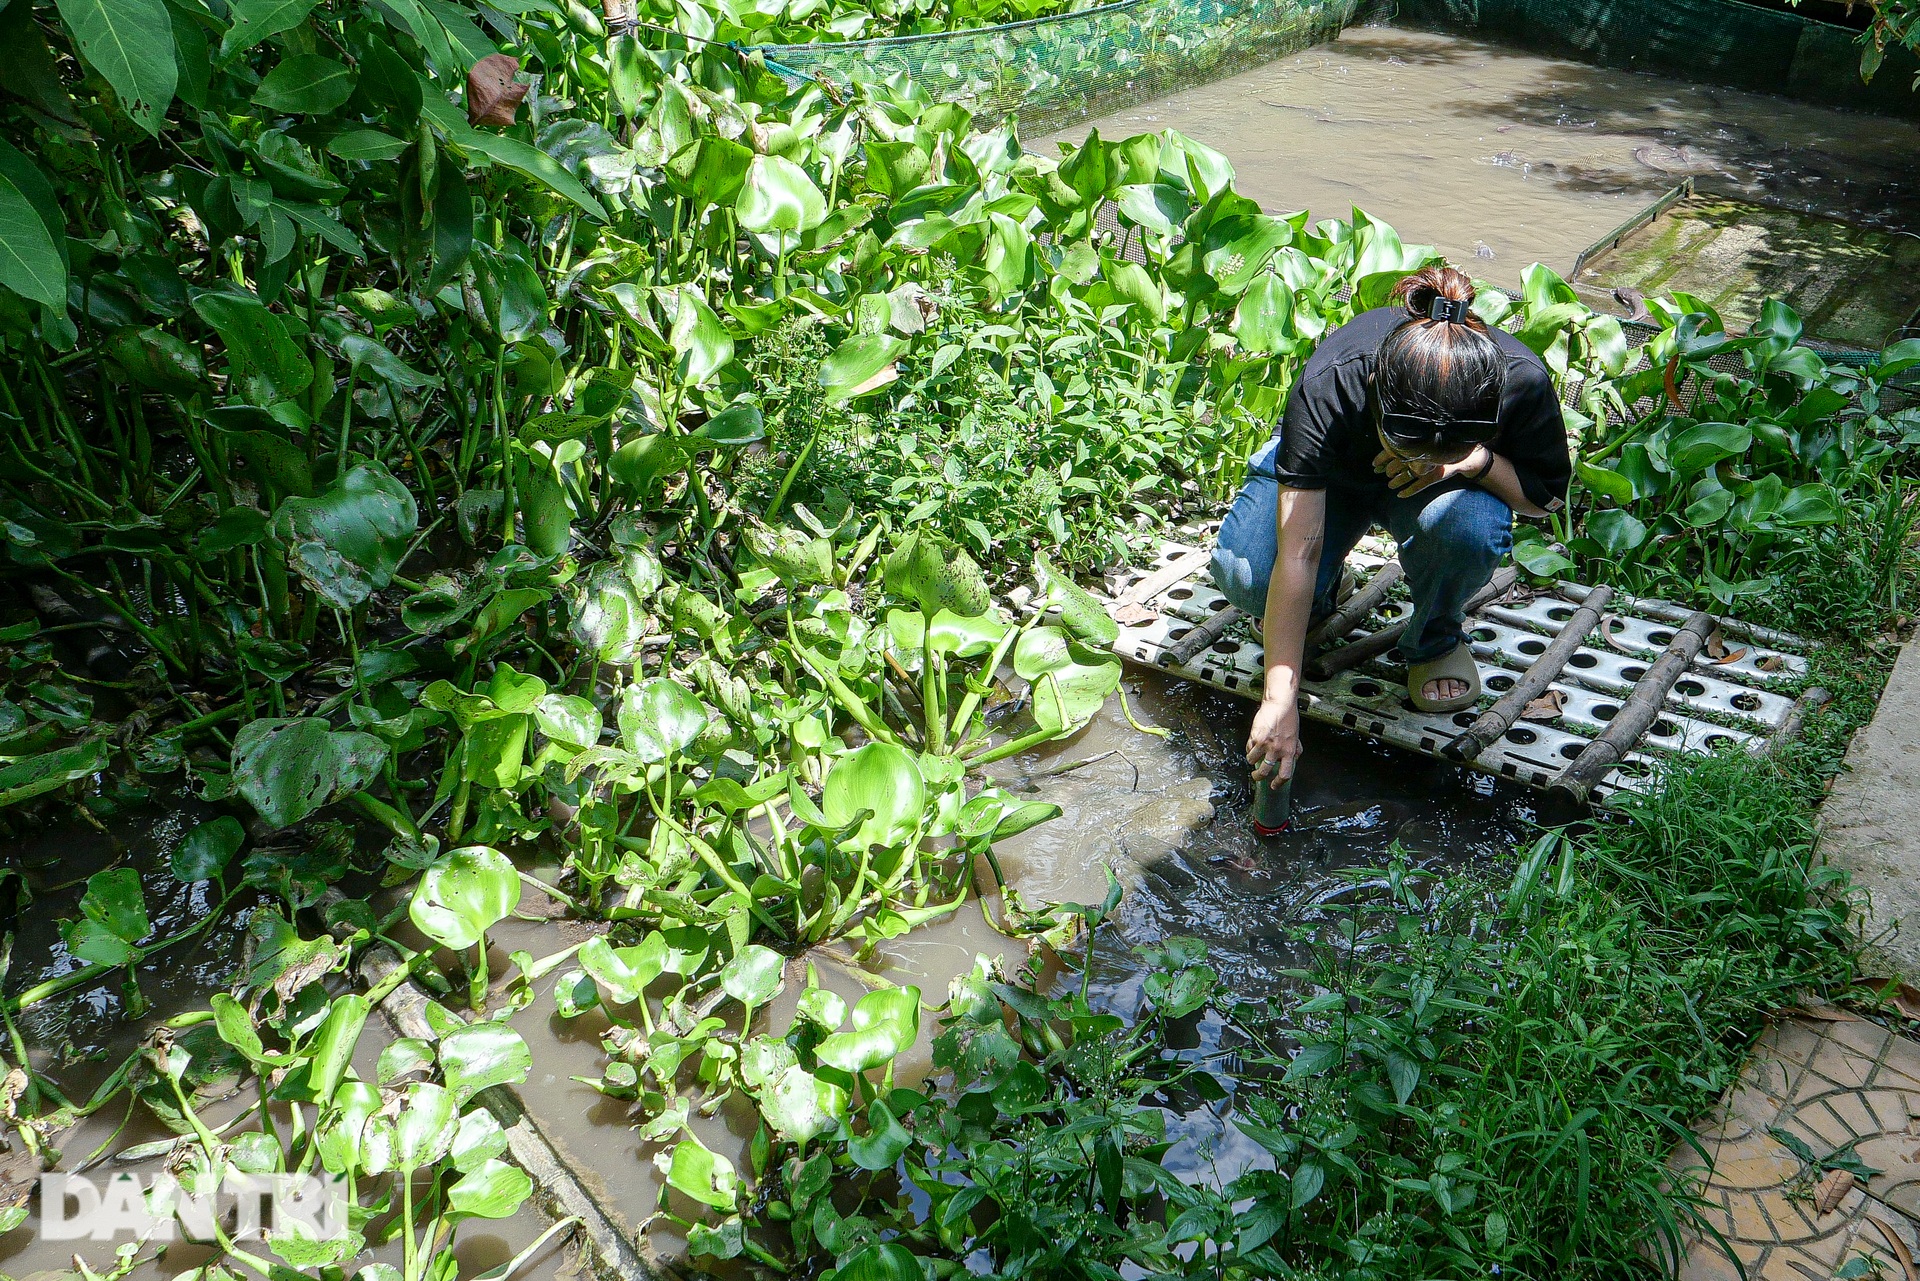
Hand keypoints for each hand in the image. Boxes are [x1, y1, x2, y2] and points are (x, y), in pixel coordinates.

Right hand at [1246, 697, 1302, 783]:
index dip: (1278, 783)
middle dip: (1258, 776)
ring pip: (1252, 760)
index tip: (1274, 785)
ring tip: (1253, 757)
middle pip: (1265, 772)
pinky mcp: (1255, 737)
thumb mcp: (1296, 735)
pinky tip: (1252, 745)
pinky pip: (1248, 748)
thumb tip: (1295, 757)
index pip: (1285, 774)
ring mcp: (1264, 744)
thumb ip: (1295, 748)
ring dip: (1251, 760)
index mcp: (1289, 751)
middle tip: (1257, 776)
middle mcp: (1277, 750)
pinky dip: (1249, 749)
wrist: (1279, 704)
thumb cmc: (1289, 717)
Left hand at [1372, 444, 1491, 497]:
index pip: (1395, 449)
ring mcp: (1429, 465)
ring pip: (1408, 475)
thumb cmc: (1443, 449)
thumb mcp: (1426, 446)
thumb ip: (1412, 447)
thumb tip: (1391, 452)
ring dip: (1397, 481)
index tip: (1374, 465)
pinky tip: (1400, 495)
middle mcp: (1422, 453)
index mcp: (1418, 444)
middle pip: (1399, 462)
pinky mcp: (1436, 475)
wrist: (1465, 455)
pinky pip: (1420, 485)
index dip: (1382, 458)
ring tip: (1390, 485)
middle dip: (1389, 470)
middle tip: (1383, 474)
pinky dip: (1409, 491)